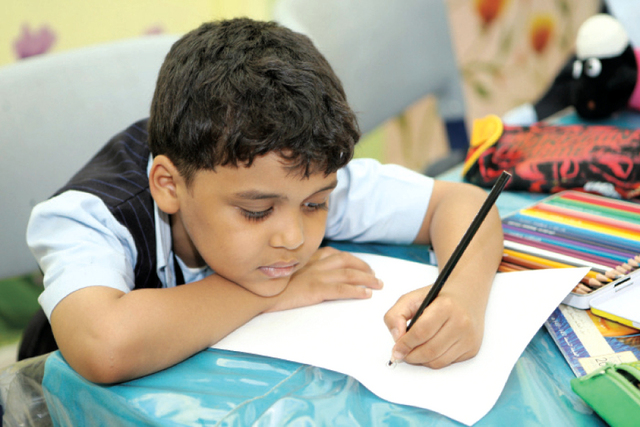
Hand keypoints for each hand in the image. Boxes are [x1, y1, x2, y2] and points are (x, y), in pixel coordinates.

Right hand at [266, 247, 382, 311]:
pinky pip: (342, 290)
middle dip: (364, 268)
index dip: (352, 260)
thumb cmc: (266, 284)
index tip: (362, 266)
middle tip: (375, 276)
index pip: (335, 255)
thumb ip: (298, 270)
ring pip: (349, 275)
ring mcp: (316, 276)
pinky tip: (366, 295)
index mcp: (307, 258)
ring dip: (366, 279)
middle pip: (347, 262)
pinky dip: (356, 292)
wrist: (254, 292)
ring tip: (377, 285)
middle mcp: (314, 264)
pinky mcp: (315, 290)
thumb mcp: (284, 271)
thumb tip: (306, 277)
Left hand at [384, 286, 484, 368]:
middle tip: (402, 353)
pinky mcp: (472, 348)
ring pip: (438, 361)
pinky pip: (447, 362)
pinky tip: (430, 348)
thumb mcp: (412, 298)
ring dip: (421, 360)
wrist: (467, 296)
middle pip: (429, 350)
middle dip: (411, 356)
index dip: (405, 344)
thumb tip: (396, 337)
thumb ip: (396, 315)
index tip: (396, 350)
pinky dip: (434, 360)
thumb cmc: (438, 297)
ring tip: (414, 351)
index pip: (421, 332)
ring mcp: (469, 337)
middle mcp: (461, 322)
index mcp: (446, 306)